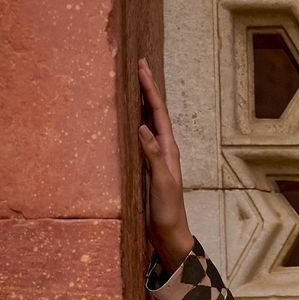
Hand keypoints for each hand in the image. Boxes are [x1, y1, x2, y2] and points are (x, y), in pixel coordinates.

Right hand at [137, 57, 192, 271]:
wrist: (169, 235)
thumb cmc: (168, 211)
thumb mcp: (161, 183)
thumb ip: (153, 156)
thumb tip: (143, 127)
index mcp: (169, 150)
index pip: (159, 113)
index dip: (150, 90)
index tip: (142, 67)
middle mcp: (164, 150)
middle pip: (155, 112)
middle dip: (148, 89)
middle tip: (139, 64)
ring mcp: (156, 158)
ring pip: (149, 122)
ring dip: (142, 102)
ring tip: (134, 83)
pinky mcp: (147, 167)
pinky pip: (141, 137)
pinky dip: (135, 122)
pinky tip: (128, 118)